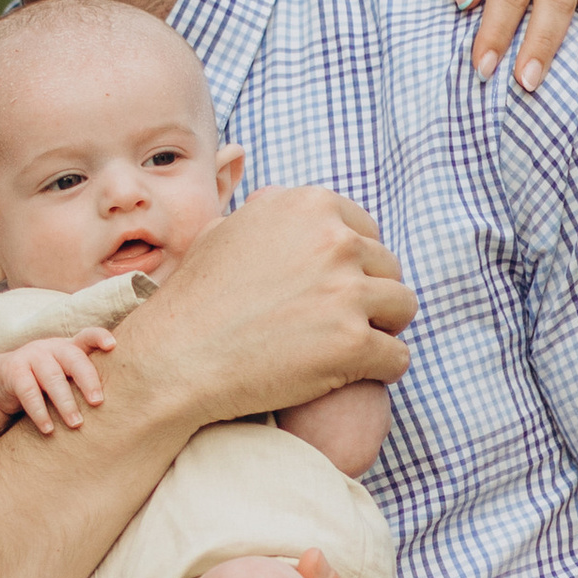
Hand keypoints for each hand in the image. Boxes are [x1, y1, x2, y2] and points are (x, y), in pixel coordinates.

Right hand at [0, 332, 114, 433]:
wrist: (0, 380)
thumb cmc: (44, 382)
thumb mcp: (64, 376)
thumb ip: (85, 381)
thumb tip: (125, 405)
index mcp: (68, 347)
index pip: (87, 336)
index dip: (99, 337)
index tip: (113, 346)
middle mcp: (51, 347)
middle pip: (73, 358)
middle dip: (87, 379)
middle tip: (97, 402)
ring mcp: (31, 356)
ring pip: (52, 377)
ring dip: (65, 402)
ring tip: (76, 424)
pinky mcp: (13, 370)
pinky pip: (28, 392)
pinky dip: (39, 412)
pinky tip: (49, 429)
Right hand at [128, 188, 413, 439]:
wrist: (174, 360)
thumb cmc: (194, 300)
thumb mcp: (226, 231)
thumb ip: (270, 214)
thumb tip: (290, 201)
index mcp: (308, 205)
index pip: (366, 231)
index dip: (352, 264)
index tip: (330, 289)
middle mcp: (334, 240)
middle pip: (388, 267)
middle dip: (368, 295)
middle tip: (335, 324)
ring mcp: (346, 292)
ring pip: (402, 307)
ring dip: (381, 329)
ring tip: (349, 347)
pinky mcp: (354, 344)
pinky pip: (397, 356)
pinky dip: (380, 369)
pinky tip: (351, 375)